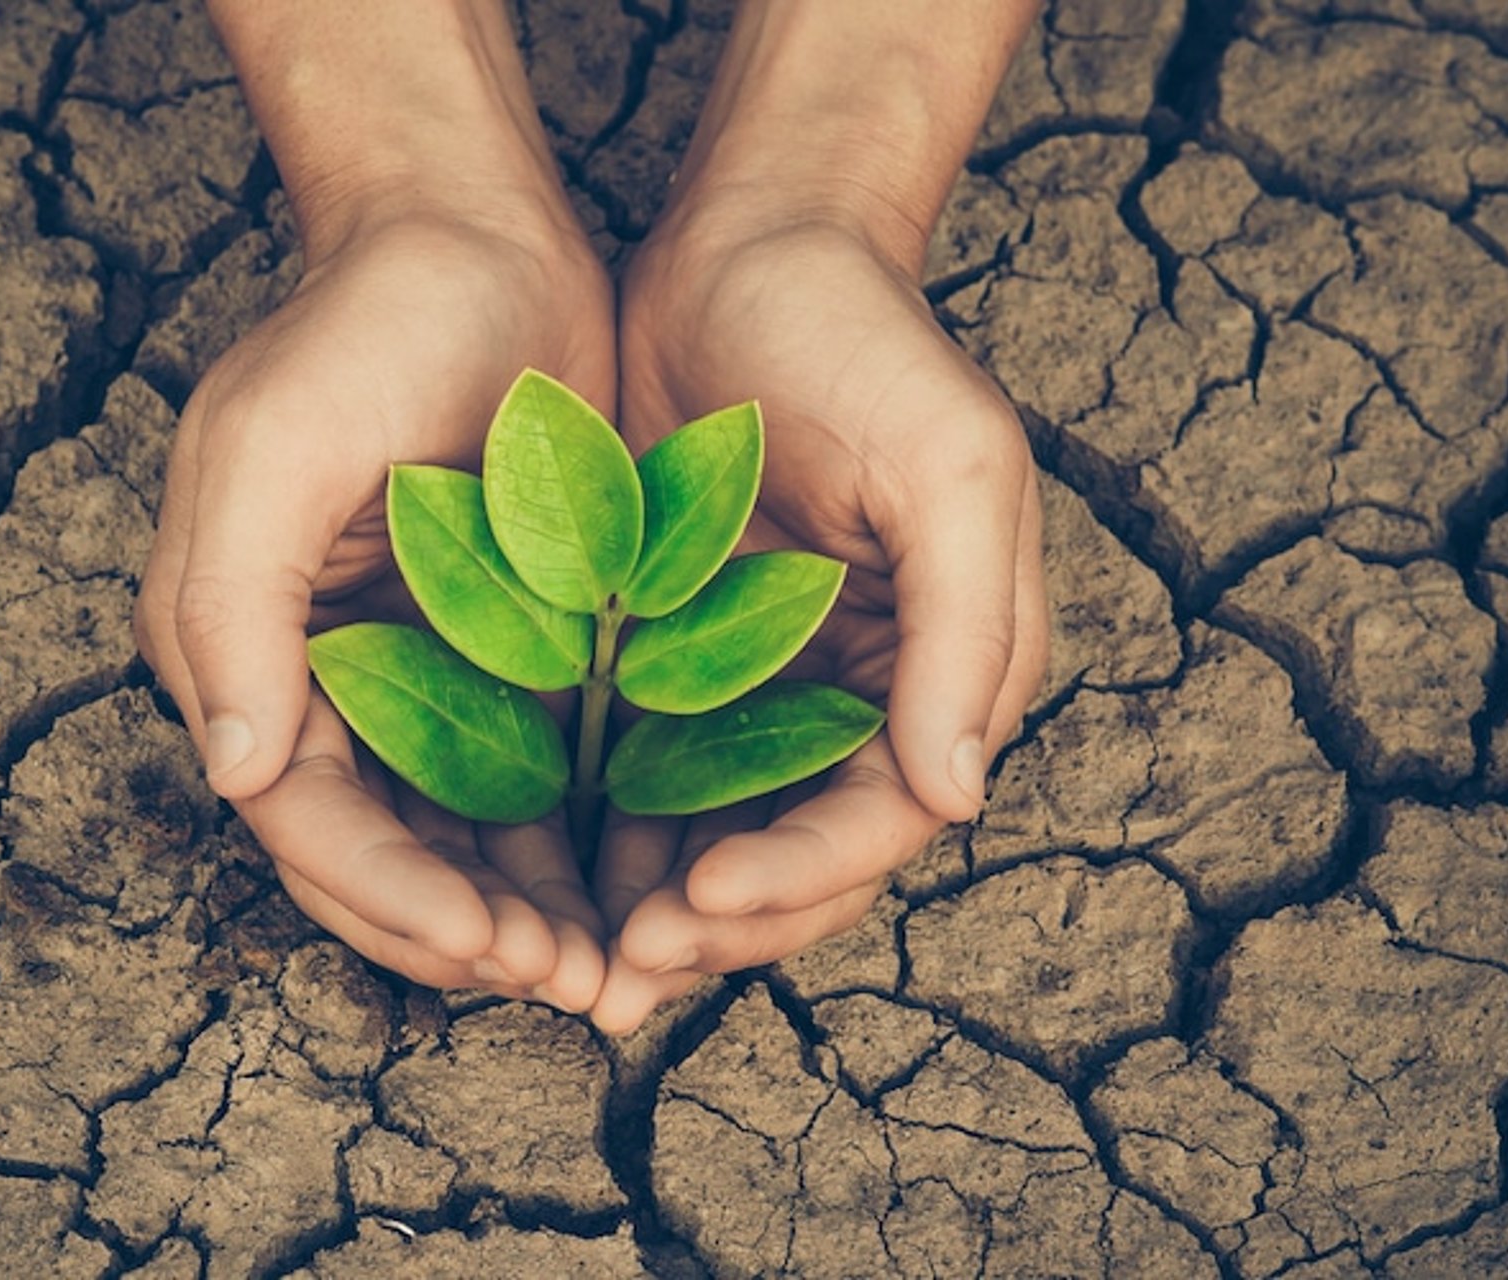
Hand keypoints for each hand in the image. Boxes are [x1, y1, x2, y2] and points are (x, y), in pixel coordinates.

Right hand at [134, 212, 614, 1010]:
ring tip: (613, 967)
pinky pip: (529, 779)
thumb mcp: (273, 446)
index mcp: (244, 652)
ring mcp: (415, 675)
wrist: (472, 236)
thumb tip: (239, 778)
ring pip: (460, 840)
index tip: (487, 947)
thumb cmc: (362, 326)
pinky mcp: (502, 654)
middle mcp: (322, 685)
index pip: (306, 821)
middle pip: (382, 856)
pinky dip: (571, 842)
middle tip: (573, 986)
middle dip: (466, 933)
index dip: (390, 896)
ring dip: (526, 914)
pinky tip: (634, 884)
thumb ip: (234, 611)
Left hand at [589, 216, 1048, 1032]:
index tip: (701, 900)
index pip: (878, 820)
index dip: (797, 878)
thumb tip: (957, 798)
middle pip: (795, 856)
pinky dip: (601, 834)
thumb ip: (967, 631)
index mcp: (942, 672)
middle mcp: (857, 699)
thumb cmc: (862, 342)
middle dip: (716, 922)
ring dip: (651, 908)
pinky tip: (540, 874)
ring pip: (712, 836)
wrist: (747, 248)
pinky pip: (639, 774)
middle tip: (621, 971)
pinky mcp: (672, 660)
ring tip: (574, 963)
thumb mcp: (950, 464)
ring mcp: (758, 686)